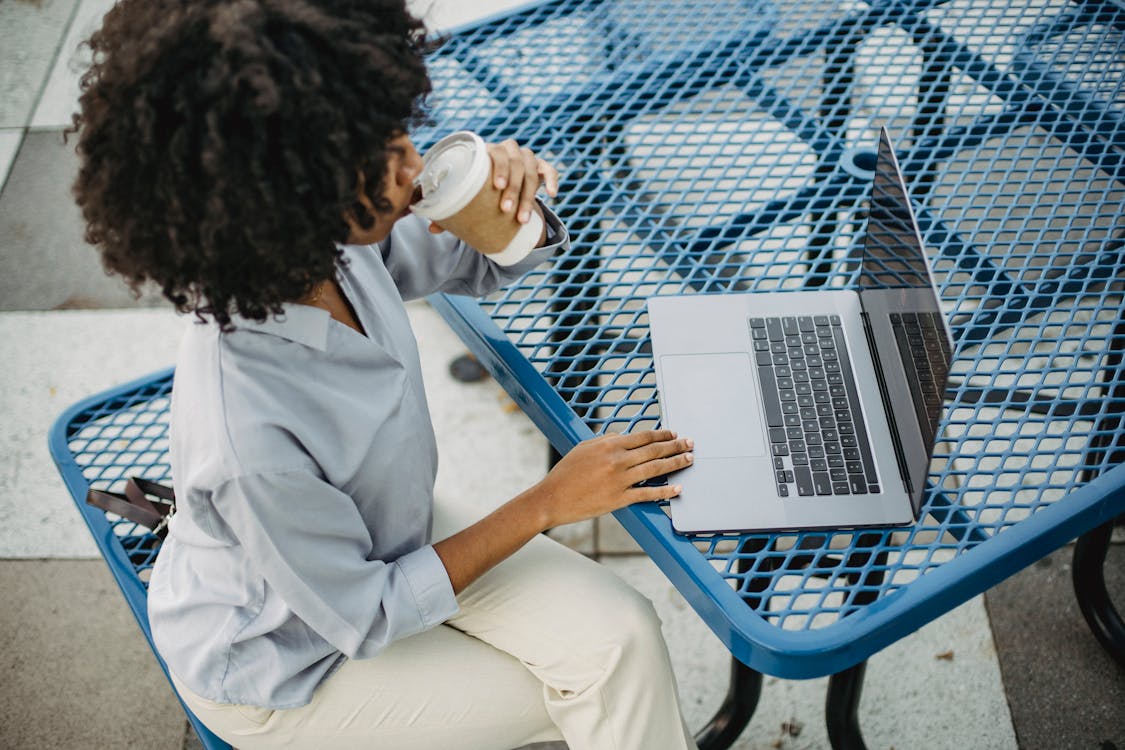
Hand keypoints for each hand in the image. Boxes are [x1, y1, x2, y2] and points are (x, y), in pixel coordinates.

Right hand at [529, 430, 693, 527]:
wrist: (553, 498)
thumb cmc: (566, 472)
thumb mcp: (584, 448)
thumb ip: (606, 440)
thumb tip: (624, 437)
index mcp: (609, 445)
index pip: (643, 436)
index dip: (662, 434)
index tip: (674, 434)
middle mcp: (618, 460)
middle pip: (654, 450)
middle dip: (675, 446)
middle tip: (690, 444)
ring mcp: (620, 480)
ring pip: (655, 469)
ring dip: (675, 463)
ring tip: (689, 460)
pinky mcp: (620, 499)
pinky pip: (647, 494)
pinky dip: (664, 492)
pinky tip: (677, 489)